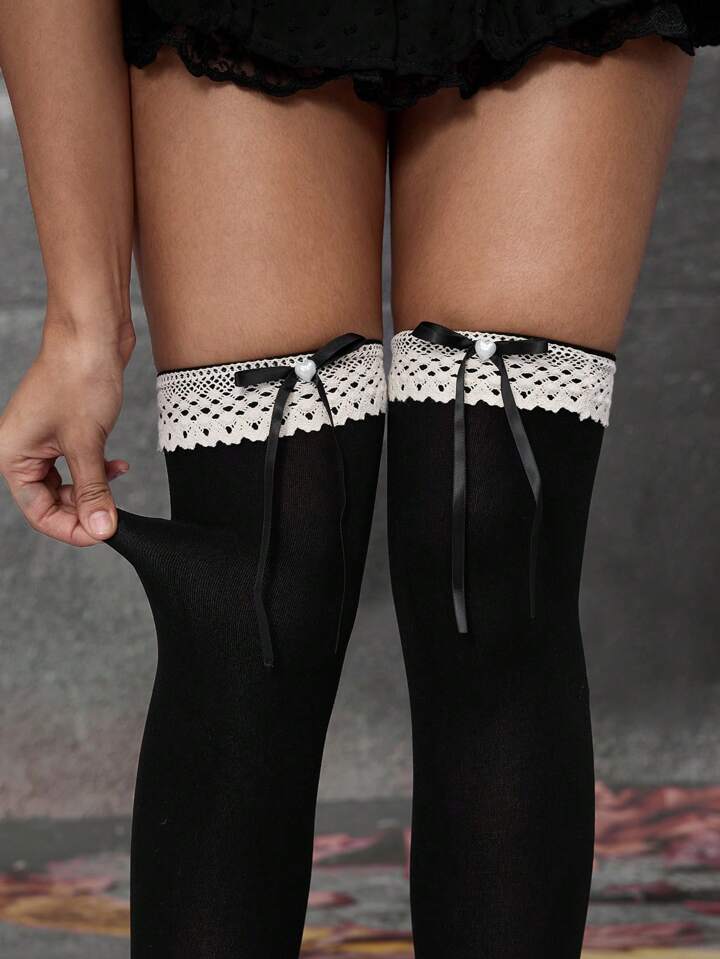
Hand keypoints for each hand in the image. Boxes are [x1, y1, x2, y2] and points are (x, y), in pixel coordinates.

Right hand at [0, 316, 135, 545]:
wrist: (92, 332)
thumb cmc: (79, 377)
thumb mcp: (87, 443)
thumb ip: (93, 490)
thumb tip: (101, 529)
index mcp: (12, 455)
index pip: (38, 510)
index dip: (71, 527)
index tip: (103, 533)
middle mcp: (23, 448)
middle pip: (51, 499)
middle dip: (84, 507)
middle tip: (114, 512)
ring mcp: (44, 437)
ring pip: (68, 482)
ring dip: (94, 487)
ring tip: (117, 480)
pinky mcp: (66, 427)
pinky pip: (79, 462)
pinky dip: (99, 468)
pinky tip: (119, 466)